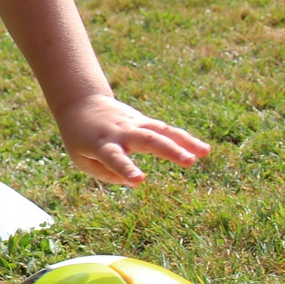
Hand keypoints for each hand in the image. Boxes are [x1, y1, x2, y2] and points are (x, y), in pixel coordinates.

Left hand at [52, 94, 209, 185]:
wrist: (81, 103)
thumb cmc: (80, 138)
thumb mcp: (82, 159)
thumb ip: (106, 173)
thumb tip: (131, 181)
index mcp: (101, 144)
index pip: (114, 159)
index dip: (126, 169)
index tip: (139, 180)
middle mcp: (121, 132)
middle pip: (147, 140)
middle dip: (169, 151)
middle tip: (189, 162)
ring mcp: (134, 124)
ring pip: (162, 130)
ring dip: (184, 141)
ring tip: (205, 153)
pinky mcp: (144, 121)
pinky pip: (166, 130)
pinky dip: (184, 138)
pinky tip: (203, 149)